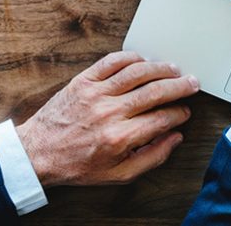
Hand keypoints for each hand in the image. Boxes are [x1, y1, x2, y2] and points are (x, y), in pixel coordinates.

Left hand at [14, 51, 198, 186]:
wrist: (39, 153)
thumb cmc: (77, 165)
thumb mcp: (118, 174)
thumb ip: (152, 158)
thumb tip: (174, 139)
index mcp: (120, 137)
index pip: (162, 118)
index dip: (179, 114)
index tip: (184, 112)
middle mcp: (110, 112)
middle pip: (155, 91)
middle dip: (179, 86)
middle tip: (191, 84)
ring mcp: (96, 93)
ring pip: (137, 72)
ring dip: (160, 68)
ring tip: (173, 69)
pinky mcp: (83, 81)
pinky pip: (112, 61)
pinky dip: (131, 57)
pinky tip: (143, 60)